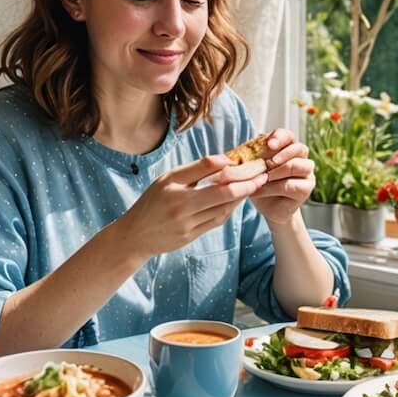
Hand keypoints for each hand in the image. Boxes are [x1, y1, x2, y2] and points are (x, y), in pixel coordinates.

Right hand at [121, 155, 267, 257]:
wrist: (135, 235)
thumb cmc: (152, 202)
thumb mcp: (168, 179)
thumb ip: (195, 168)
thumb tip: (226, 159)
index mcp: (174, 189)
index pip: (209, 171)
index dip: (233, 165)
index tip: (249, 160)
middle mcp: (181, 207)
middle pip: (223, 192)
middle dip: (247, 183)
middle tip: (263, 175)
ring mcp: (187, 225)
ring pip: (223, 208)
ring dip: (241, 197)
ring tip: (255, 185)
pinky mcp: (191, 237)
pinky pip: (217, 221)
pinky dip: (230, 209)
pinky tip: (238, 200)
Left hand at [250, 129, 314, 225]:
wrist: (267, 207)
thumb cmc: (260, 183)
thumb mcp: (253, 168)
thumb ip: (254, 157)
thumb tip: (244, 150)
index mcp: (287, 147)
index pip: (288, 136)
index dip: (279, 137)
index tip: (269, 144)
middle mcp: (300, 158)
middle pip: (299, 148)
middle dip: (282, 154)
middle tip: (268, 163)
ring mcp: (306, 173)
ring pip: (297, 166)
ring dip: (278, 171)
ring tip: (263, 178)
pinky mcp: (305, 189)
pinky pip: (292, 185)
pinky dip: (274, 187)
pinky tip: (261, 189)